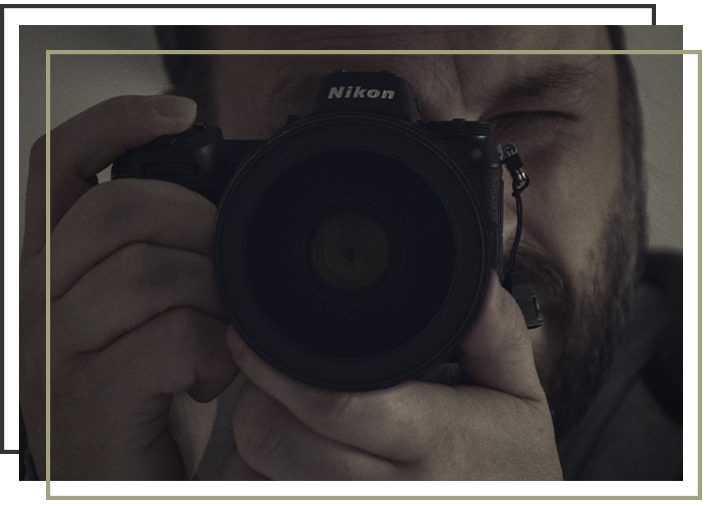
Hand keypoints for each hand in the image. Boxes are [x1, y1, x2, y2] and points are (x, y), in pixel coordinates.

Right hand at [20, 95, 237, 479]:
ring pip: (153, 270)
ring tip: (218, 336)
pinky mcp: (89, 390)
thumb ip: (159, 253)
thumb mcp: (142, 309)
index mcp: (53, 260)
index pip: (62, 161)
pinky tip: (208, 376)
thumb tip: (218, 207)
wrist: (112, 484)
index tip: (180, 109)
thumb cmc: (140, 391)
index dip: (117, 120)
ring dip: (212, 299)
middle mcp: (40, 292)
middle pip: (124, 207)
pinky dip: (210, 353)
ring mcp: (57, 342)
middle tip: (225, 275)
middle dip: (201, 228)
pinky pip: (170, 336)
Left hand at [224, 272, 562, 479]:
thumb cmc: (510, 473)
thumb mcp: (518, 399)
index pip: (334, 402)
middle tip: (280, 373)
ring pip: (255, 475)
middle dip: (261, 395)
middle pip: (273, 436)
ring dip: (257, 437)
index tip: (251, 338)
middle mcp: (386, 493)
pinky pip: (259, 498)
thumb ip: (497, 335)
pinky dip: (260, 476)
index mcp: (433, 441)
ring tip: (290, 415)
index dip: (277, 366)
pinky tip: (293, 458)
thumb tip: (477, 280)